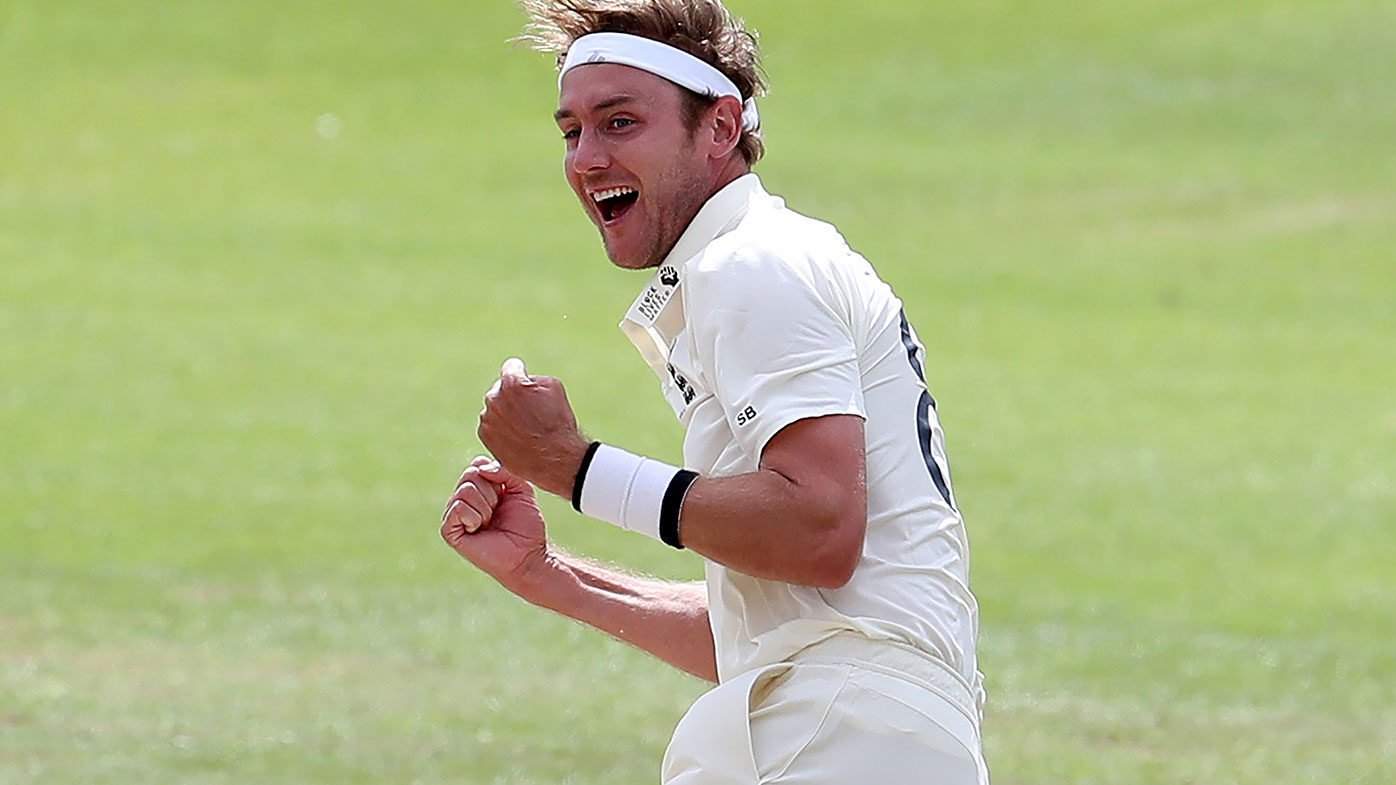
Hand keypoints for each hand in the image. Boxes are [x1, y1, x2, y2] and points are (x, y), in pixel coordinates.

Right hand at [441, 456, 551, 595]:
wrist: (527, 555)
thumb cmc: (525, 526)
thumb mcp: (522, 489)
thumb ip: (506, 470)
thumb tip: (480, 467)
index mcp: (479, 487)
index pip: (477, 464)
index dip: (496, 477)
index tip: (505, 496)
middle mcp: (463, 498)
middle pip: (470, 474)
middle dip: (492, 493)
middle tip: (498, 511)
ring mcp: (454, 514)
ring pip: (465, 490)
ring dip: (486, 508)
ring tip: (490, 522)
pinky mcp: (449, 530)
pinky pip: (458, 508)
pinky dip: (475, 518)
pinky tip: (479, 530)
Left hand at [478, 358, 590, 498]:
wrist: (554, 457)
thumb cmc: (558, 421)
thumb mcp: (554, 387)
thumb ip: (532, 378)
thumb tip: (523, 380)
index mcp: (512, 383)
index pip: (511, 366)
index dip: (521, 372)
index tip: (526, 380)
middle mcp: (494, 398)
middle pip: (501, 388)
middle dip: (513, 394)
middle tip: (531, 410)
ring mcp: (488, 418)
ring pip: (495, 407)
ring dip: (506, 411)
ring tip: (526, 426)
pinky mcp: (485, 435)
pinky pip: (491, 424)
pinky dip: (501, 428)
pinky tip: (518, 436)